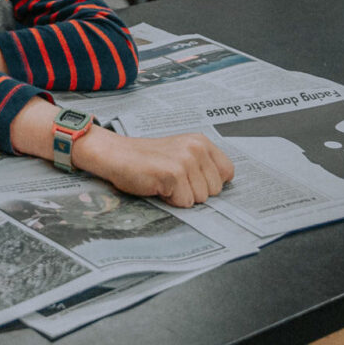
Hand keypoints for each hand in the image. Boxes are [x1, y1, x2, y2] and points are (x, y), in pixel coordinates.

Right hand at [74, 129, 233, 207]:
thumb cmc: (146, 160)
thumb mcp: (181, 155)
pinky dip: (170, 200)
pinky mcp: (173, 173)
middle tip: (172, 180)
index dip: (210, 183)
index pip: (227, 173)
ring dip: (181, 196)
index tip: (191, 180)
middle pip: (215, 190)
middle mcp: (196, 148)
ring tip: (164, 182)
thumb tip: (220, 189)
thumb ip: (202, 166)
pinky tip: (158, 186)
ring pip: (200, 198)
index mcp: (201, 142)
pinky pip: (184, 202)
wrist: (116, 155)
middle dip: (194, 191)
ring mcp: (185, 160)